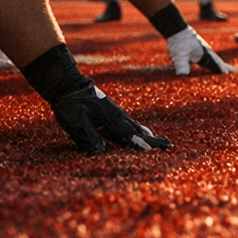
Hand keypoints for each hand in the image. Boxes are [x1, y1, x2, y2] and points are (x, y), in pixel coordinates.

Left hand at [49, 82, 171, 152]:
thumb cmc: (71, 104)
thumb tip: (101, 152)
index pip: (129, 134)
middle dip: (153, 138)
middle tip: (169, 145)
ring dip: (148, 134)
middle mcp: (117, 116)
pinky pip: (128, 124)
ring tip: (159, 141)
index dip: (140, 143)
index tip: (153, 149)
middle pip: (138, 130)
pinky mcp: (110, 114)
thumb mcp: (77, 122)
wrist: (68, 85)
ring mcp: (115, 114)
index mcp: (111, 118)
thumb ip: (89, 136)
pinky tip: (139, 133)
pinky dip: (138, 130)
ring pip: (135, 126)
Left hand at [167, 27, 234, 75]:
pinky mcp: (196, 51)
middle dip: (224, 66)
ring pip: (212, 60)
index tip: (227, 74)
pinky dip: (211, 63)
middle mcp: (205, 52)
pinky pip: (206, 59)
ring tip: (225, 70)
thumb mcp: (179, 54)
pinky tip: (210, 65)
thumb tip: (182, 74)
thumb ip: (182, 64)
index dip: (220, 69)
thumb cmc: (179, 41)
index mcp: (203, 53)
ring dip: (219, 65)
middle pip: (216, 61)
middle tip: (234, 71)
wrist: (176, 30)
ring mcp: (201, 51)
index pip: (214, 63)